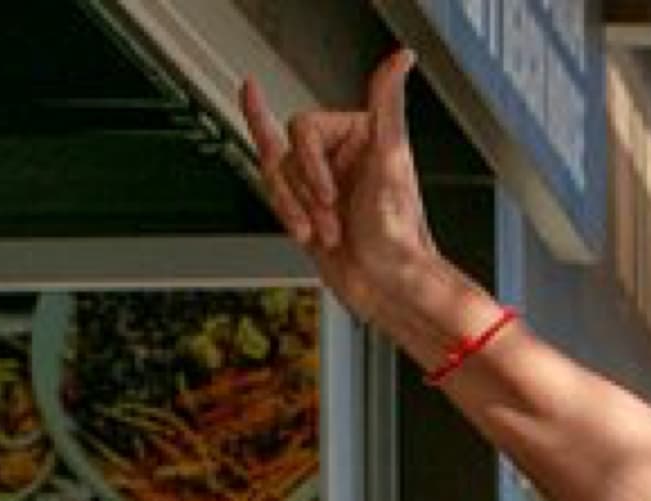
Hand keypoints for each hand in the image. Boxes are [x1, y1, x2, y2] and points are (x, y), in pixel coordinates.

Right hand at [238, 51, 469, 341]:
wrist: (392, 292)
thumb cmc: (400, 238)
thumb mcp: (392, 162)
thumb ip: (388, 106)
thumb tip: (401, 59)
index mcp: (361, 137)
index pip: (304, 128)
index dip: (311, 163)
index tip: (332, 194)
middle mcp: (342, 156)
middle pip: (287, 151)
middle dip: (305, 192)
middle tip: (334, 222)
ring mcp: (323, 183)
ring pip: (277, 176)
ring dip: (296, 210)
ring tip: (327, 235)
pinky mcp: (309, 209)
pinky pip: (274, 182)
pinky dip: (273, 181)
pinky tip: (250, 97)